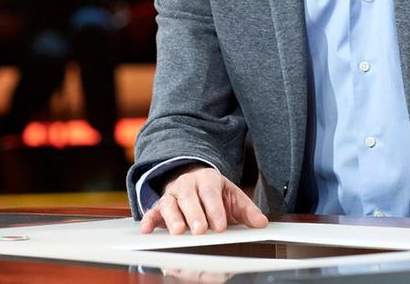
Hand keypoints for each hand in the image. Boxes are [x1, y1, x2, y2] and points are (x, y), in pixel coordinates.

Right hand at [140, 165, 267, 234]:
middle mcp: (187, 184)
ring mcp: (172, 194)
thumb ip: (246, 210)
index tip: (221, 226)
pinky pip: (153, 211)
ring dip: (173, 217)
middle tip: (201, 229)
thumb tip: (262, 223)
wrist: (193, 179)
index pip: (211, 193)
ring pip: (169, 203)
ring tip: (179, 231)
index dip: (215, 209)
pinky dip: (149, 220)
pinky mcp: (160, 206)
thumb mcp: (232, 196)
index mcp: (208, 179)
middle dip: (195, 213)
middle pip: (189, 197)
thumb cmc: (214, 193)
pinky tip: (147, 230)